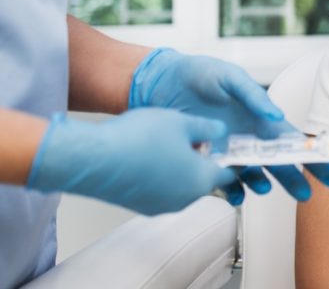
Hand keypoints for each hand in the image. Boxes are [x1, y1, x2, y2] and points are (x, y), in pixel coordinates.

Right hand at [27, 109, 236, 214]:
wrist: (93, 158)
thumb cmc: (136, 140)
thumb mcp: (182, 122)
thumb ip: (208, 128)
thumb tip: (220, 131)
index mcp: (202, 179)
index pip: (231, 173)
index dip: (235, 158)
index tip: (235, 149)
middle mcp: (185, 199)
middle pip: (206, 179)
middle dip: (204, 160)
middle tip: (197, 139)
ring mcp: (161, 205)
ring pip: (182, 185)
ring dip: (181, 167)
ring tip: (168, 143)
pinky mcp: (140, 205)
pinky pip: (161, 190)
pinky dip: (162, 175)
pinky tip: (148, 155)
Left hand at [129, 49, 328, 202]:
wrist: (161, 82)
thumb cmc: (199, 74)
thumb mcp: (229, 78)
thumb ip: (253, 96)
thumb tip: (276, 115)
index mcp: (261, 118)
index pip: (293, 141)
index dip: (312, 158)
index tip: (328, 173)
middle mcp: (249, 138)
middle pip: (279, 164)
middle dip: (294, 180)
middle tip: (306, 196)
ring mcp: (230, 151)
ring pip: (254, 176)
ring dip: (261, 185)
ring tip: (263, 188)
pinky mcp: (208, 160)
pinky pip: (224, 183)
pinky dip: (232, 191)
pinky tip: (234, 195)